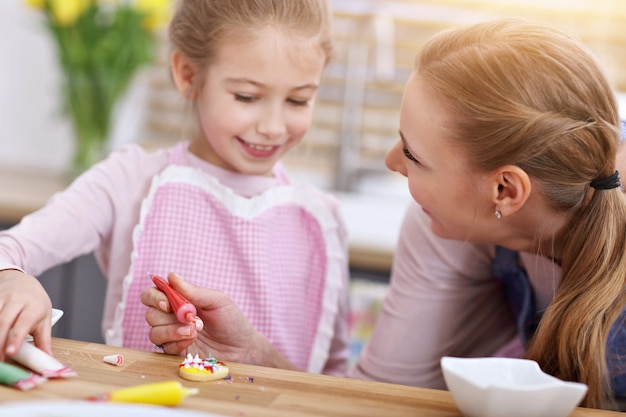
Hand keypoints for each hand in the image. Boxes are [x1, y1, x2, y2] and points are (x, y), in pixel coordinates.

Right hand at [0, 269, 51, 360]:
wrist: (22, 281)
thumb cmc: (35, 303)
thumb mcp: (44, 319)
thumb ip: (44, 340)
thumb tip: (48, 359)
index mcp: (33, 306)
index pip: (24, 322)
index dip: (16, 337)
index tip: (11, 352)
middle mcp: (17, 300)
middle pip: (4, 321)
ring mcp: (1, 298)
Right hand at [141, 272, 297, 369]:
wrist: (242, 347)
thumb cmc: (231, 320)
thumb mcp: (217, 300)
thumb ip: (193, 290)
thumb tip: (171, 276)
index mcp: (179, 299)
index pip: (153, 294)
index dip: (154, 297)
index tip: (167, 303)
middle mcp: (172, 316)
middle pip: (150, 314)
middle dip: (167, 316)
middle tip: (190, 317)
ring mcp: (173, 334)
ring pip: (154, 332)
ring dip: (172, 331)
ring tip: (194, 330)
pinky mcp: (176, 351)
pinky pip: (164, 347)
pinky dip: (177, 342)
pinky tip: (192, 341)